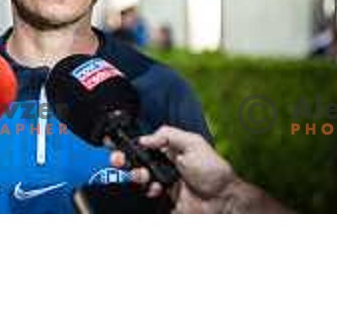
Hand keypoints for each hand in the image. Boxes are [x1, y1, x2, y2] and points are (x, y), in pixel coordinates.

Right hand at [110, 125, 237, 213]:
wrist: (224, 201)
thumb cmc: (213, 170)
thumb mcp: (193, 143)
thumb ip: (168, 135)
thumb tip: (144, 139)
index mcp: (169, 150)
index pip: (143, 144)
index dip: (128, 143)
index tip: (113, 142)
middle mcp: (163, 166)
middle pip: (134, 161)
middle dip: (122, 159)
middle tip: (118, 160)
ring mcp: (162, 184)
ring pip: (137, 178)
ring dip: (135, 174)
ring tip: (142, 176)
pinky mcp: (163, 202)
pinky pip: (146, 197)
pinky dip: (146, 192)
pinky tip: (155, 189)